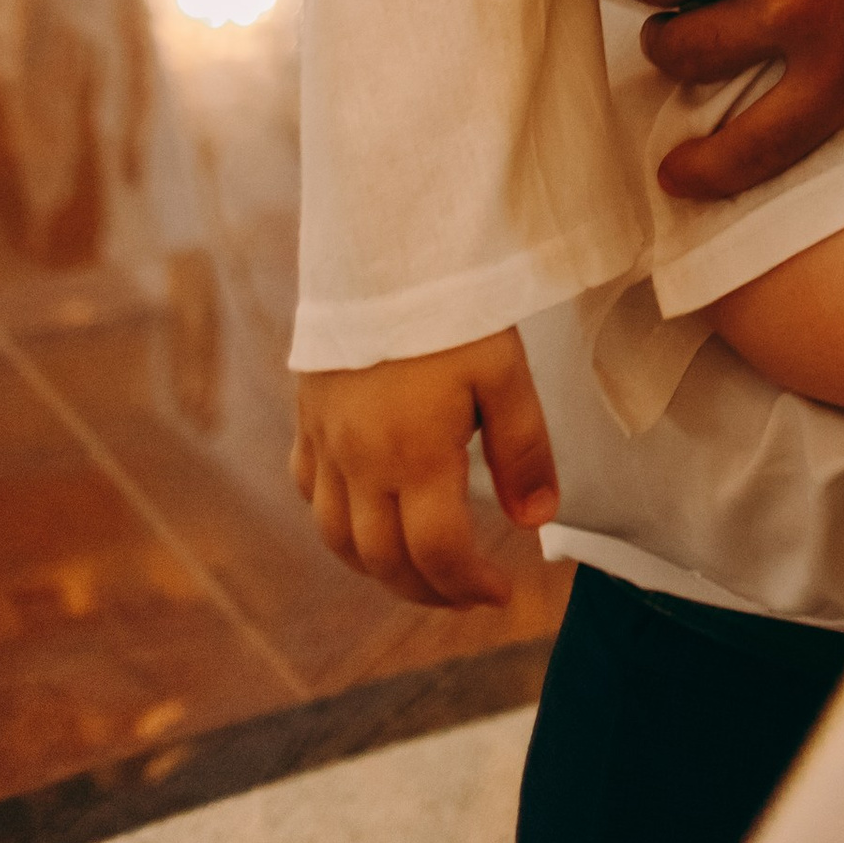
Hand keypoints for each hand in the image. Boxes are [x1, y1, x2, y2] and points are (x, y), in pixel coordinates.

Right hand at [291, 327, 555, 610]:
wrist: (379, 248)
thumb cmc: (450, 306)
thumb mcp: (504, 371)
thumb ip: (522, 450)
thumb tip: (536, 522)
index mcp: (414, 457)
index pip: (438, 554)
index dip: (469, 587)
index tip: (501, 594)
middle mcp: (360, 463)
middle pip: (385, 561)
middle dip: (429, 591)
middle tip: (467, 593)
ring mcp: (326, 444)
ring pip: (339, 539)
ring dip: (380, 569)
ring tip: (422, 570)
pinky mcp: (307, 419)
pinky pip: (311, 492)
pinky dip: (337, 523)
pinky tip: (365, 517)